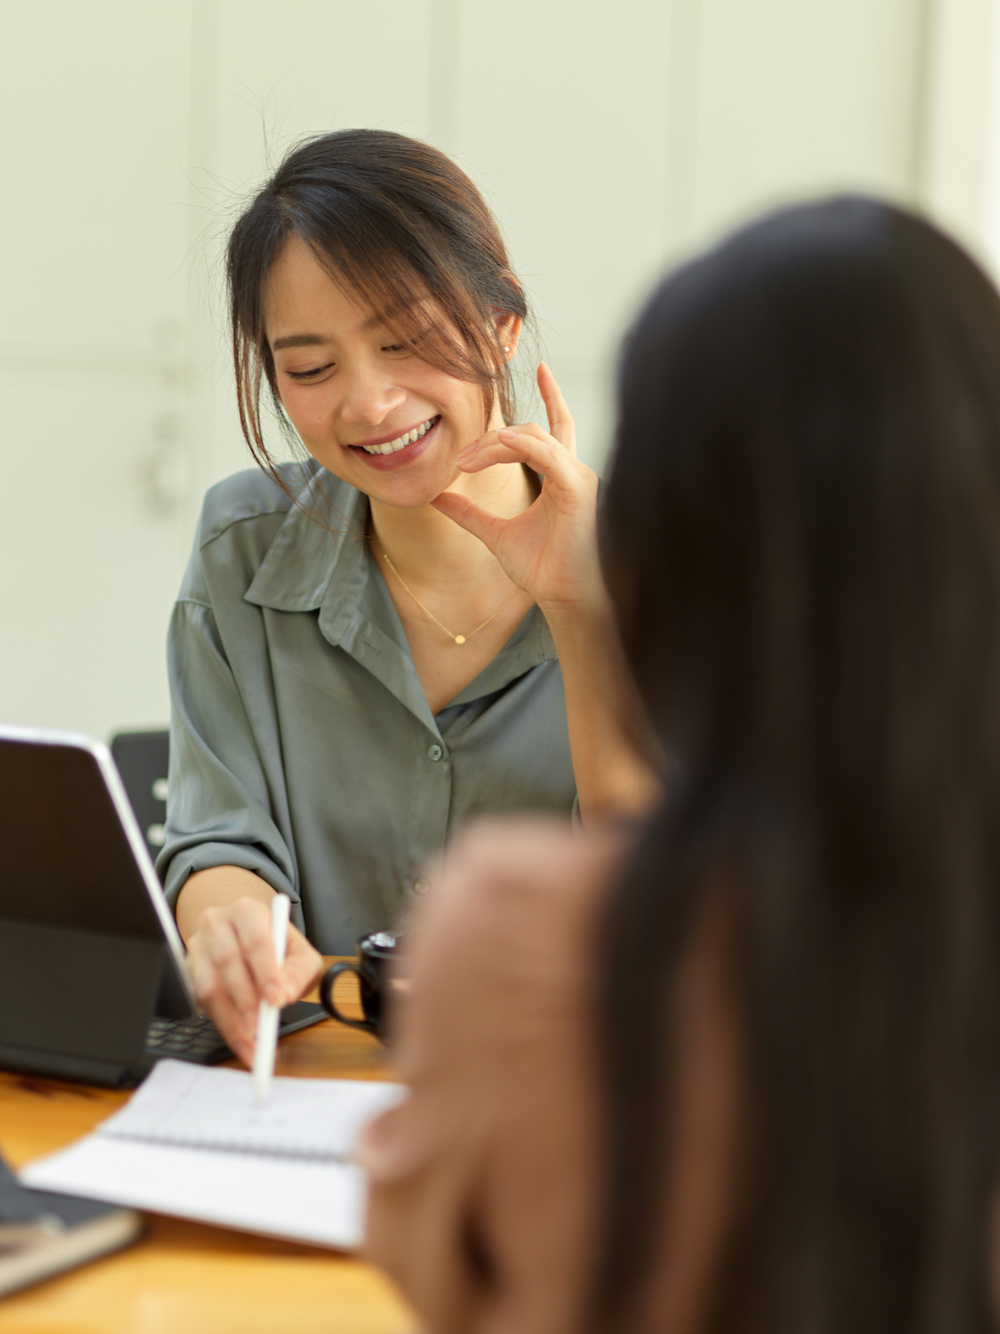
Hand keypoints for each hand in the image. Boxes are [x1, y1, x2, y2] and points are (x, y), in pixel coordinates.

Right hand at [183, 896, 324, 1065]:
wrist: (249, 942)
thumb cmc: (277, 948)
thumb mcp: (300, 955)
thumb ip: (300, 972)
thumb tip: (286, 993)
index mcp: (248, 911)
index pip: (255, 940)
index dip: (266, 972)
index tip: (276, 1000)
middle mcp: (217, 923)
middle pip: (227, 961)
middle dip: (245, 998)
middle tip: (259, 1025)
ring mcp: (198, 946)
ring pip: (208, 984)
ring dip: (229, 1016)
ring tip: (249, 1039)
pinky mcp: (188, 971)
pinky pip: (198, 1000)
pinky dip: (219, 1022)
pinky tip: (236, 1036)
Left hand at [432, 363, 603, 612]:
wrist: (564, 598)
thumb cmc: (543, 569)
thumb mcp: (494, 534)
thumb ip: (469, 513)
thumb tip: (439, 496)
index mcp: (561, 477)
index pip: (555, 428)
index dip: (552, 395)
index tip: (541, 368)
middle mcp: (573, 471)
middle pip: (531, 430)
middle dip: (492, 437)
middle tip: (461, 458)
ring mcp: (578, 477)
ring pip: (532, 437)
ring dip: (494, 444)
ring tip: (466, 462)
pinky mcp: (576, 487)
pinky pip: (544, 452)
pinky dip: (516, 448)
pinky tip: (491, 453)